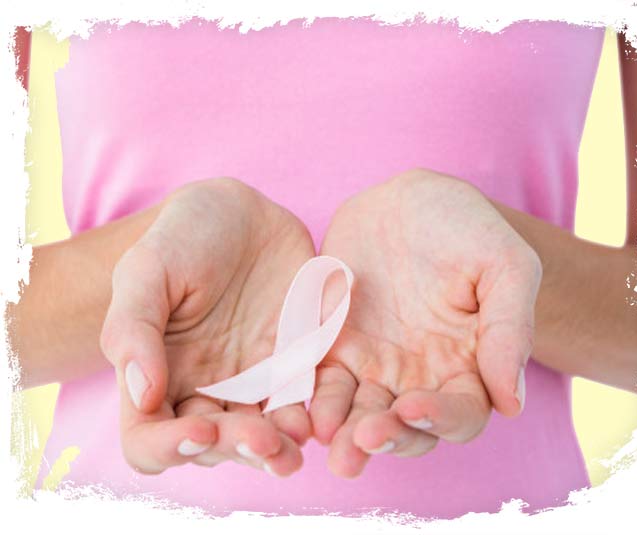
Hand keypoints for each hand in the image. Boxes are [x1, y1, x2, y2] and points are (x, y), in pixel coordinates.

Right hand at [100, 178, 314, 475]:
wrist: (239, 214)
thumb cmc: (180, 238)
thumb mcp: (146, 270)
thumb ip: (134, 329)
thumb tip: (142, 396)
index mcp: (156, 375)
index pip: (147, 439)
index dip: (168, 448)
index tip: (199, 430)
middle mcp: (202, 389)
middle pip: (212, 447)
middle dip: (234, 449)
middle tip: (260, 438)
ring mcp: (251, 381)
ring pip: (259, 437)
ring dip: (274, 451)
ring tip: (292, 446)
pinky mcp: (293, 364)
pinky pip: (301, 402)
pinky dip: (308, 416)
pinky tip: (316, 417)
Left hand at [311, 168, 541, 477]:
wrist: (409, 200)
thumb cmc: (466, 229)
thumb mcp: (504, 265)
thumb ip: (510, 329)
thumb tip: (511, 403)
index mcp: (467, 366)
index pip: (461, 413)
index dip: (441, 419)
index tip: (414, 408)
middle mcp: (419, 376)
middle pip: (406, 428)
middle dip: (386, 438)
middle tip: (364, 440)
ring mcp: (373, 364)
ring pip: (358, 413)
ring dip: (345, 431)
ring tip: (329, 437)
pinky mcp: (334, 345)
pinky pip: (321, 379)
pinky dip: (312, 396)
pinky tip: (302, 406)